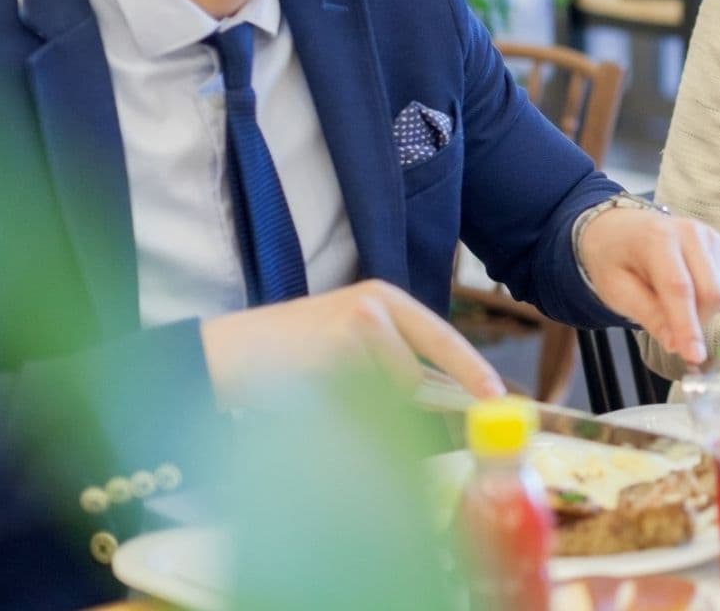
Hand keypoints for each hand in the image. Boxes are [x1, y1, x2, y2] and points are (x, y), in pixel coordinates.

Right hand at [199, 279, 502, 407]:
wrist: (224, 356)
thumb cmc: (287, 359)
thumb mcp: (348, 346)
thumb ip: (393, 363)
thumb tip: (443, 398)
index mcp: (382, 298)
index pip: (440, 336)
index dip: (471, 368)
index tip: (495, 395)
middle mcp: (375, 303)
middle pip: (420, 369)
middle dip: (425, 402)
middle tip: (429, 422)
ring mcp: (357, 323)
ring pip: (391, 390)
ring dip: (370, 409)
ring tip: (323, 396)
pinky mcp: (338, 347)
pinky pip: (363, 398)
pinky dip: (348, 411)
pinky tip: (313, 397)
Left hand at [576, 208, 719, 363]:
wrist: (621, 229)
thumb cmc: (616, 260)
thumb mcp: (616, 291)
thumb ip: (647, 315)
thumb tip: (675, 344)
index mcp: (656, 238)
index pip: (679, 288)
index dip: (687, 325)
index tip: (694, 356)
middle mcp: (689, 231)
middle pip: (709, 292)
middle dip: (694, 322)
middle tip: (668, 328)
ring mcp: (709, 236)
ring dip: (701, 311)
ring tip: (671, 302)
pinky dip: (708, 300)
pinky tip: (687, 289)